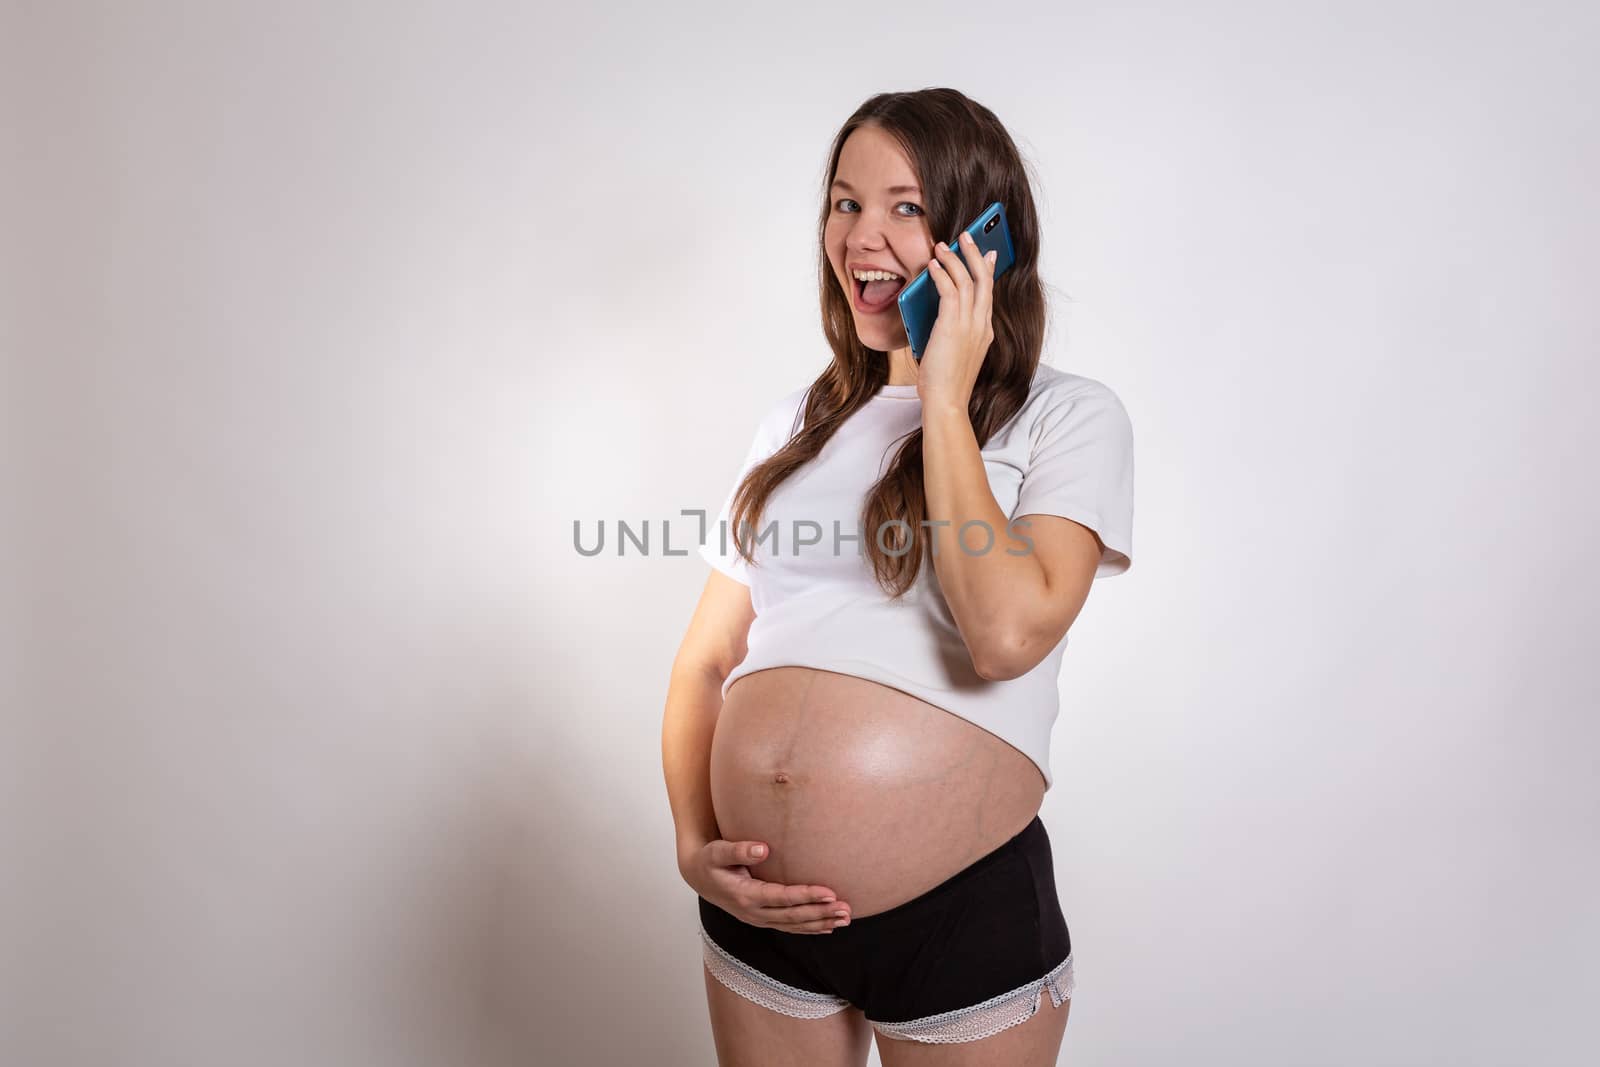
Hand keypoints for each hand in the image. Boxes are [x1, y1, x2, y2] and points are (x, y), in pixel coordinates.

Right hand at [679, 838, 852, 933]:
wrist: (698, 876)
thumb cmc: (709, 860)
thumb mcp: (717, 852)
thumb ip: (738, 850)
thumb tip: (762, 849)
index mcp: (745, 895)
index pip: (782, 898)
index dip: (807, 896)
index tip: (830, 892)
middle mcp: (754, 912)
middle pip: (793, 916)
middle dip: (821, 913)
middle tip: (846, 909)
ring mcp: (758, 918)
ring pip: (794, 925)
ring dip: (821, 922)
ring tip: (845, 919)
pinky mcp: (762, 918)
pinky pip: (789, 927)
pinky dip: (809, 928)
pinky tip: (828, 927)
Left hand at [916, 230, 997, 409]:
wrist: (948, 402)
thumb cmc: (946, 384)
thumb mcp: (953, 352)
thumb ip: (951, 331)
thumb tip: (938, 314)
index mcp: (985, 332)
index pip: (989, 294)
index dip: (989, 271)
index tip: (989, 254)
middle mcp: (982, 325)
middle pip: (984, 279)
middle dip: (976, 254)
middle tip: (967, 236)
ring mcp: (970, 325)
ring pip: (967, 280)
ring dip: (955, 258)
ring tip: (943, 245)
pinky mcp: (953, 326)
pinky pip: (950, 291)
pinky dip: (942, 274)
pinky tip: (933, 265)